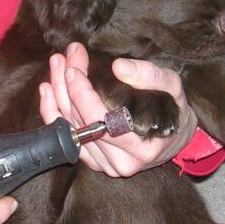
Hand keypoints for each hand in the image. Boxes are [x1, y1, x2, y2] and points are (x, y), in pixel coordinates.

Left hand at [38, 43, 196, 176]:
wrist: (177, 138)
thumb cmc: (175, 110)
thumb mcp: (172, 87)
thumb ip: (150, 75)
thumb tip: (119, 67)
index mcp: (140, 147)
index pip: (100, 121)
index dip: (82, 94)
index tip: (74, 68)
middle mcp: (120, 162)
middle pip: (80, 122)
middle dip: (67, 86)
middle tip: (63, 58)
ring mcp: (104, 165)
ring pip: (69, 129)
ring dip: (57, 95)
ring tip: (56, 66)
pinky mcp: (94, 163)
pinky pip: (67, 138)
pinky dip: (53, 114)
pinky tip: (47, 91)